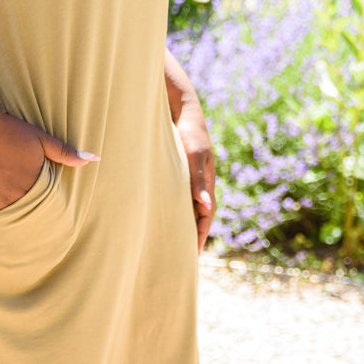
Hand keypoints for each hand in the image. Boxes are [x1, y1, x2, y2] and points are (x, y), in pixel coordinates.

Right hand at [0, 110, 96, 215]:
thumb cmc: (12, 131)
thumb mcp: (42, 139)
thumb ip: (66, 153)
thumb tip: (94, 159)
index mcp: (35, 183)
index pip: (47, 204)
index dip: (48, 205)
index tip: (48, 207)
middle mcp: (18, 195)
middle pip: (29, 212)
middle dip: (32, 212)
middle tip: (32, 212)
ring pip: (10, 215)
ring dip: (14, 213)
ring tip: (16, 211)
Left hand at [177, 109, 215, 253]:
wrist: (181, 107)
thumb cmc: (189, 130)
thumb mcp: (194, 154)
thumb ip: (198, 179)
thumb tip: (206, 207)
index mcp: (207, 182)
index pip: (206, 216)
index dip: (200, 236)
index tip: (193, 255)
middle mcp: (199, 182)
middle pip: (197, 215)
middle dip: (190, 235)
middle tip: (180, 256)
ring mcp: (187, 176)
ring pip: (185, 206)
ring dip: (180, 222)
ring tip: (167, 241)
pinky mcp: (175, 169)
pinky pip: (175, 194)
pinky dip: (170, 207)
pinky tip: (157, 214)